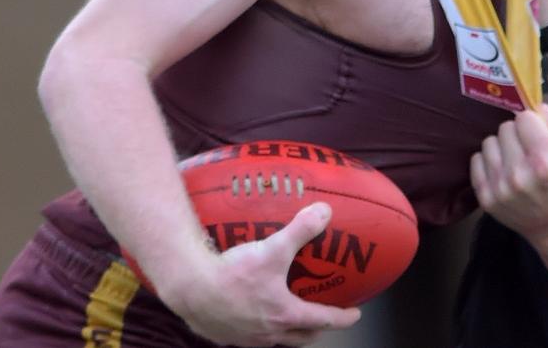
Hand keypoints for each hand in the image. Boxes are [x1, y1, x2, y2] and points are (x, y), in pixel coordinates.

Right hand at [159, 202, 360, 346]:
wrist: (192, 289)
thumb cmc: (234, 274)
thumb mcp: (273, 249)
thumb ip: (300, 230)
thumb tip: (325, 212)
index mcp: (285, 315)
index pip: (322, 320)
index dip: (342, 317)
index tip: (355, 313)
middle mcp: (268, 333)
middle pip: (300, 337)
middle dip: (315, 329)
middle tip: (323, 318)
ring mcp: (246, 339)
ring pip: (275, 339)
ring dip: (286, 329)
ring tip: (286, 313)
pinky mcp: (225, 336)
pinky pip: (248, 336)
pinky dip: (258, 326)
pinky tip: (250, 311)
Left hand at [470, 104, 547, 241]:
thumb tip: (531, 103)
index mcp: (544, 162)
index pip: (523, 118)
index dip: (532, 123)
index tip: (537, 134)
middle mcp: (518, 175)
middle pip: (504, 128)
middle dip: (516, 134)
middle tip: (527, 149)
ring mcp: (499, 188)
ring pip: (488, 142)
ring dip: (501, 147)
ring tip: (515, 160)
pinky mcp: (485, 197)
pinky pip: (476, 160)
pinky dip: (488, 161)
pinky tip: (503, 171)